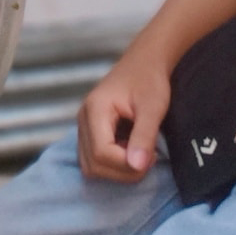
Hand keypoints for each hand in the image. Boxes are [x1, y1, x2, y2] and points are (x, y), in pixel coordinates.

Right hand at [77, 43, 171, 182]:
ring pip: (90, 167)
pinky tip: (131, 151)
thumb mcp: (153, 107)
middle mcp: (82, 119)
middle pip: (93, 165)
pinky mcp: (89, 133)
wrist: (143, 63)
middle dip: (122, 171)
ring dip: (117, 170)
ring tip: (139, 154)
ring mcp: (83, 127)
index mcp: (95, 110)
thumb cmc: (150, 81)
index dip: (126, 164)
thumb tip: (137, 167)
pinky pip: (93, 160)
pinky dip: (113, 164)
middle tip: (148, 159)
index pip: (101, 153)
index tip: (152, 157)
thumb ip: (144, 136)